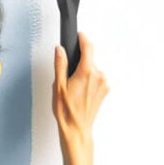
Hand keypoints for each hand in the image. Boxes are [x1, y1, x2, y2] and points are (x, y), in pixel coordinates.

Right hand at [52, 31, 109, 145]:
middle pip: (89, 59)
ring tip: (74, 87)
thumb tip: (60, 50)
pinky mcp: (105, 90)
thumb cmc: (67, 111)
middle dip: (79, 61)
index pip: (88, 47)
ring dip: (84, 72)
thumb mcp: (58, 85)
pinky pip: (96, 78)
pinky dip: (89, 80)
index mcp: (87, 72)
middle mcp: (99, 76)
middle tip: (68, 75)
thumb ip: (60, 63)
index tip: (79, 35)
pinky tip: (80, 91)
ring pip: (93, 69)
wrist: (76, 129)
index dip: (83, 38)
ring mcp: (104, 84)